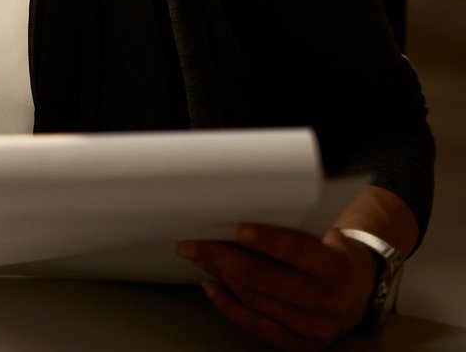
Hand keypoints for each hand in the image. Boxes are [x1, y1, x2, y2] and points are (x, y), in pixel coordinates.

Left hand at [177, 223, 375, 349]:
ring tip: (200, 259)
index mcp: (337, 267)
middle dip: (221, 258)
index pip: (296, 250)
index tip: (236, 228)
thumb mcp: (327, 237)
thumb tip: (237, 216)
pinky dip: (229, 305)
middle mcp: (328, 300)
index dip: (264, 238)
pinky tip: (212, 287)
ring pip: (255, 299)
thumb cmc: (336, 257)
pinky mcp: (302, 344)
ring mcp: (315, 327)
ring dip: (221, 276)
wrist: (362, 292)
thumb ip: (293, 231)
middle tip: (193, 244)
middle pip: (264, 278)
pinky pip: (256, 325)